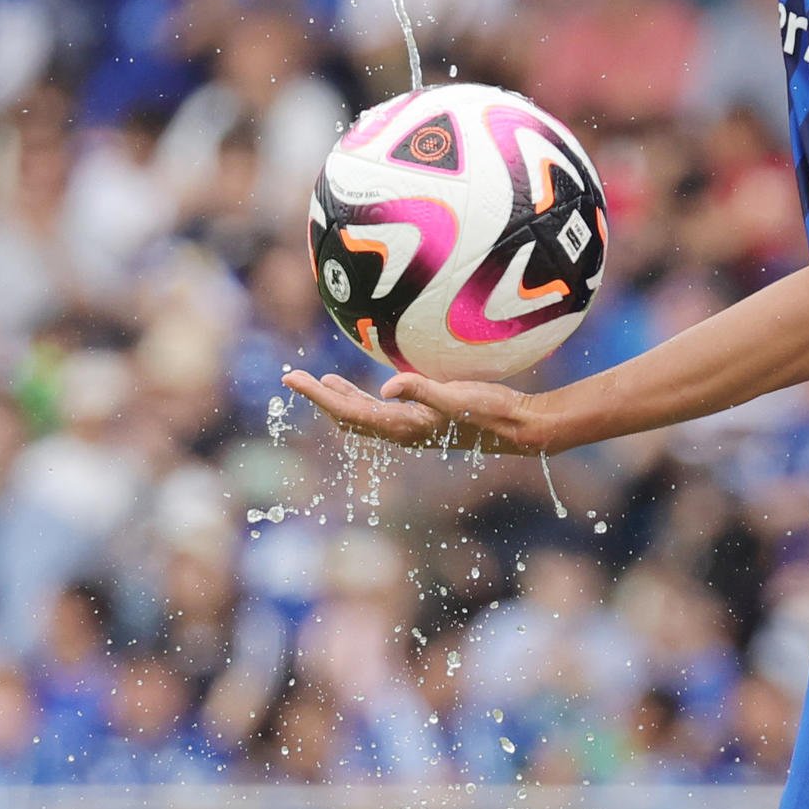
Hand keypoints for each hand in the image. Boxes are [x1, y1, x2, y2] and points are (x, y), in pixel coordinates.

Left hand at [280, 369, 552, 455]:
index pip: (348, 411)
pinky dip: (362, 399)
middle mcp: (401, 431)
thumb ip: (421, 390)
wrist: (517, 427)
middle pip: (347, 416)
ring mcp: (411, 427)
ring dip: (338, 399)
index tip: (291, 379)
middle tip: (291, 378)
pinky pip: (381, 411)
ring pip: (363, 415)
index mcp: (403, 426)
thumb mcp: (456, 396)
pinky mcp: (422, 419)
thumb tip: (385, 388)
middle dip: (318, 398)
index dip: (317, 395)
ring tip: (319, 382)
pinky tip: (364, 387)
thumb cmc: (489, 410)